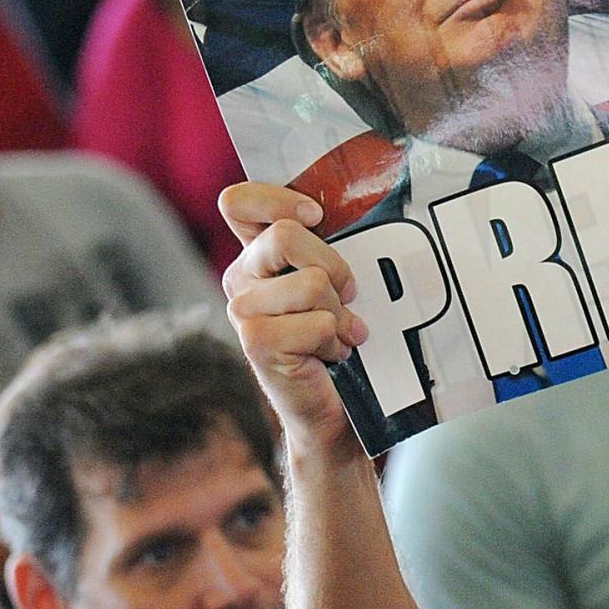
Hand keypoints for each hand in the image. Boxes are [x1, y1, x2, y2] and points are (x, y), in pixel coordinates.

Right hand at [219, 181, 368, 462]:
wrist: (334, 408)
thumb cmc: (342, 335)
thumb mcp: (338, 280)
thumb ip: (332, 244)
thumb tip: (370, 206)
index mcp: (257, 254)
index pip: (238, 202)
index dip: (277, 199)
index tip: (316, 217)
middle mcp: (241, 278)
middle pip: (285, 235)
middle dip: (333, 266)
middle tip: (346, 296)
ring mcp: (242, 310)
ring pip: (312, 282)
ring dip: (339, 313)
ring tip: (338, 334)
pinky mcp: (255, 341)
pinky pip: (318, 322)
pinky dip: (336, 341)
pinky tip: (329, 356)